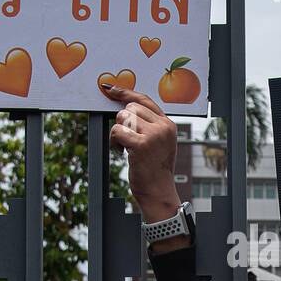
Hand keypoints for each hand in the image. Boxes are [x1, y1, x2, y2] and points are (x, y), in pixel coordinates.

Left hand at [104, 85, 179, 223]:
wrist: (158, 191)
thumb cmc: (154, 169)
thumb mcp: (158, 143)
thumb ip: (148, 125)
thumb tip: (126, 109)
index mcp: (168, 124)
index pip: (145, 100)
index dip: (126, 93)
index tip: (111, 90)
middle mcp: (163, 127)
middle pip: (131, 108)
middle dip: (123, 122)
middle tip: (127, 139)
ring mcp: (153, 135)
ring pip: (123, 117)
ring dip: (118, 131)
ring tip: (125, 146)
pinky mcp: (141, 144)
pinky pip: (118, 130)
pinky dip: (115, 141)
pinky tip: (121, 151)